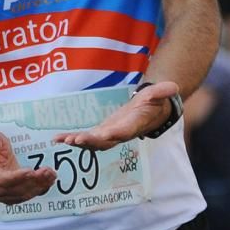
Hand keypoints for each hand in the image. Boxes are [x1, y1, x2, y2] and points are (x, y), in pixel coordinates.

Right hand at [0, 130, 55, 204]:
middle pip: (15, 190)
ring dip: (39, 186)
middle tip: (47, 171)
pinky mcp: (14, 196)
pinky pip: (28, 196)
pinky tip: (49, 180)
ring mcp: (4, 195)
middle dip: (33, 181)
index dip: (17, 177)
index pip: (2, 180)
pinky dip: (40, 189)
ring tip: (51, 174)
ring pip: (24, 195)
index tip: (31, 170)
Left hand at [54, 80, 178, 149]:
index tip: (102, 135)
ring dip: (77, 142)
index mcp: (132, 125)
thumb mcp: (158, 95)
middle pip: (103, 142)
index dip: (113, 135)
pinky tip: (56, 139)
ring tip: (62, 141)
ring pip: (92, 143)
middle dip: (89, 142)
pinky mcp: (100, 133)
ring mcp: (109, 136)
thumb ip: (162, 92)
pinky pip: (84, 138)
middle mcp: (119, 134)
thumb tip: (173, 86)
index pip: (123, 132)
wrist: (148, 113)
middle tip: (74, 141)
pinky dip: (71, 139)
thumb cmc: (153, 103)